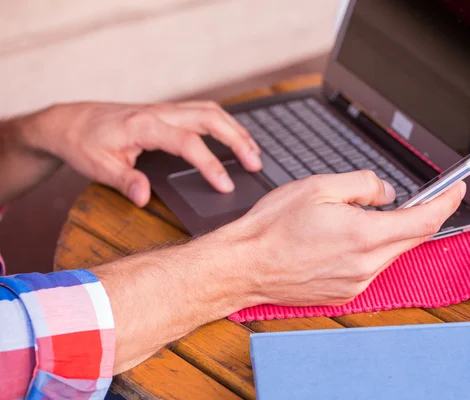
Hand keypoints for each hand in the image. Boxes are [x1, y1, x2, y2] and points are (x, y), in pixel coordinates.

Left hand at [23, 101, 261, 205]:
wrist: (70, 120)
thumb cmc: (84, 142)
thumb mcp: (98, 167)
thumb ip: (125, 182)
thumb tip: (145, 198)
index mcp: (144, 126)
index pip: (187, 143)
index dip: (210, 164)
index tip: (225, 185)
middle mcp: (159, 112)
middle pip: (210, 117)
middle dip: (237, 139)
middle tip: (255, 164)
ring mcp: (165, 110)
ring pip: (210, 111)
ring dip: (235, 129)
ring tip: (253, 151)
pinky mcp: (167, 112)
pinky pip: (202, 112)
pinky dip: (223, 123)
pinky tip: (232, 138)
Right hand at [221, 171, 465, 306]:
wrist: (244, 266)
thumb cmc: (273, 227)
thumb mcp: (319, 186)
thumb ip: (363, 184)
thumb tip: (387, 193)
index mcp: (363, 235)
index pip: (424, 220)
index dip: (447, 201)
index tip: (457, 188)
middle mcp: (365, 266)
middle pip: (412, 238)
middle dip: (421, 214)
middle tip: (420, 195)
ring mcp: (356, 283)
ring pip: (391, 252)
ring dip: (390, 231)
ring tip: (363, 215)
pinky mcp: (344, 293)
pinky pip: (372, 267)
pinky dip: (372, 249)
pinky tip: (347, 238)